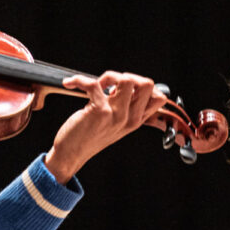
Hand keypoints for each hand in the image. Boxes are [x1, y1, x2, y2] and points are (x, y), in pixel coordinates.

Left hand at [43, 72, 167, 183]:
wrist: (71, 154)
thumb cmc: (88, 136)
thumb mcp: (115, 124)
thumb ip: (125, 107)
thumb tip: (125, 81)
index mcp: (136, 120)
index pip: (158, 98)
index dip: (141, 85)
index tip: (122, 87)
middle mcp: (130, 118)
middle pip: (147, 84)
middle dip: (127, 76)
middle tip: (110, 84)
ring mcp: (117, 115)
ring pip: (126, 79)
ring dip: (109, 76)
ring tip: (96, 84)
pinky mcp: (100, 111)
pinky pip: (94, 84)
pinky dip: (79, 80)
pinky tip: (70, 84)